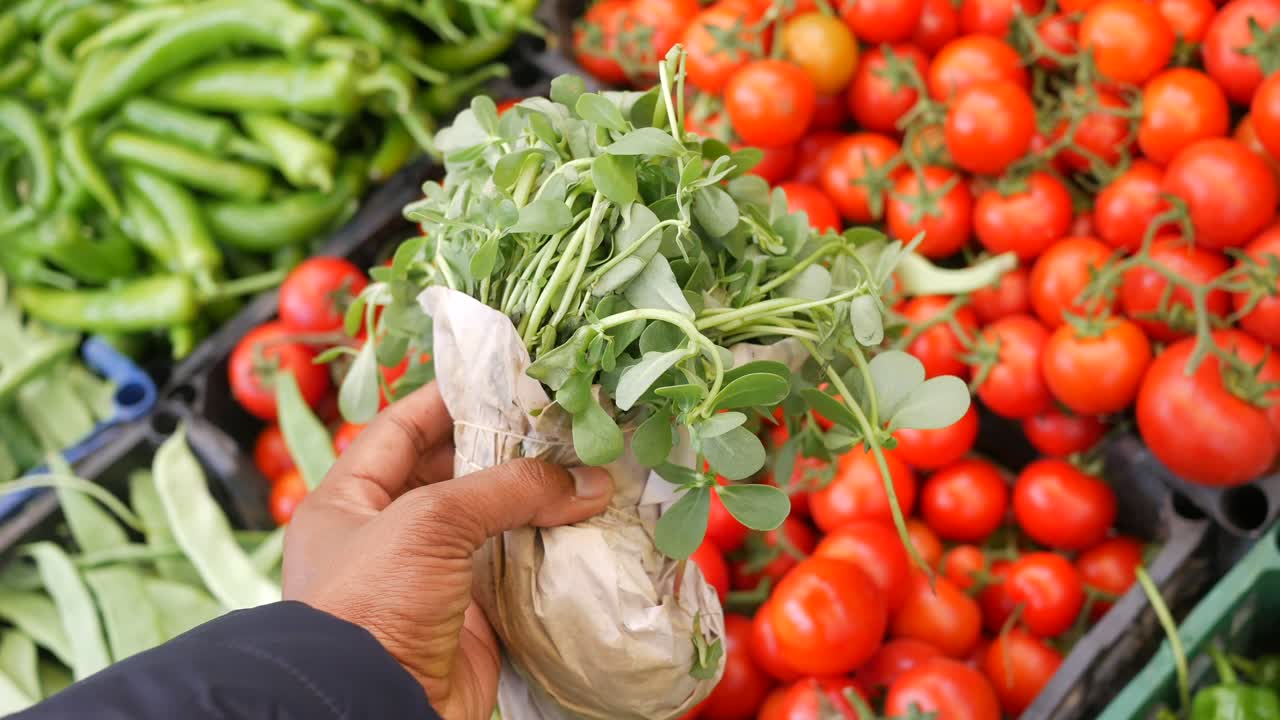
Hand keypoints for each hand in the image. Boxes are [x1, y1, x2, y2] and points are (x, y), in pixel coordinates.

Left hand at [282, 383, 614, 718]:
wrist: (373, 711)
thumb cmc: (371, 605)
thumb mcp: (429, 523)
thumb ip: (507, 490)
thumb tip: (588, 481)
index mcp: (349, 501)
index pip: (401, 429)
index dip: (449, 399)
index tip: (501, 376)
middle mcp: (387, 537)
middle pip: (454, 476)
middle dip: (506, 452)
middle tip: (560, 426)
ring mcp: (431, 581)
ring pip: (492, 526)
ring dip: (535, 503)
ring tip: (584, 470)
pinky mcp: (471, 621)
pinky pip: (516, 575)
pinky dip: (549, 554)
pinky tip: (585, 528)